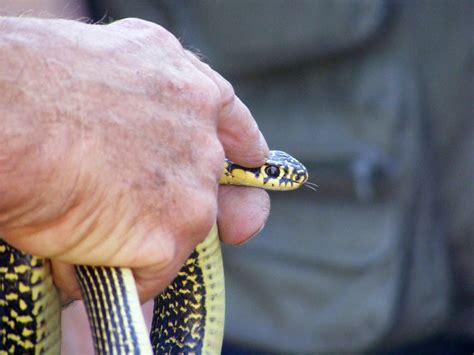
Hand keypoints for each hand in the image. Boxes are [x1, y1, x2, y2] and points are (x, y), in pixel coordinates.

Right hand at [0, 17, 269, 301]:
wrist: (9, 116)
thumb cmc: (33, 81)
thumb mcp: (112, 61)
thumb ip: (146, 95)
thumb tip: (139, 136)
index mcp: (189, 87)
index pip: (235, 126)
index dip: (241, 147)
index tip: (248, 163)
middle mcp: (202, 138)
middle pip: (218, 185)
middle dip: (206, 205)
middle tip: (182, 221)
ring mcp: (194, 189)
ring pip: (182, 232)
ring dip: (144, 239)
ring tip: (91, 228)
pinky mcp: (173, 234)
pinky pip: (154, 271)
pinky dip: (121, 272)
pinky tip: (78, 254)